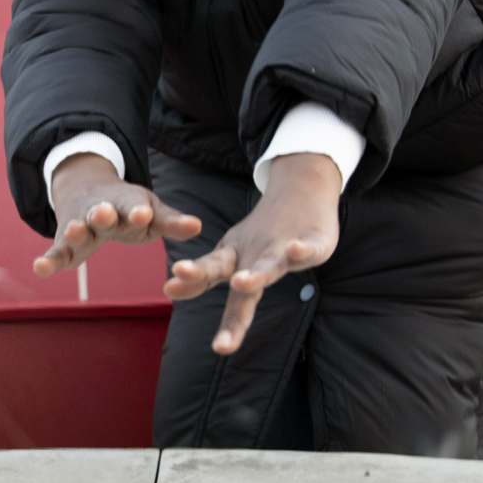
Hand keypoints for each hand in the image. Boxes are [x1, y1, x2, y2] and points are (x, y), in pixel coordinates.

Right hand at [35, 152, 202, 276]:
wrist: (89, 189)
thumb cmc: (129, 206)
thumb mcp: (151, 211)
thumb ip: (171, 222)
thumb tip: (198, 226)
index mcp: (128, 207)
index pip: (134, 209)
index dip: (139, 213)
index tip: (143, 213)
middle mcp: (103, 213)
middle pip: (103, 214)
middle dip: (104, 214)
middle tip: (105, 212)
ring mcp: (82, 227)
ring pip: (78, 230)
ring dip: (76, 230)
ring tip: (73, 230)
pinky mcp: (66, 244)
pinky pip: (57, 253)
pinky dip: (48, 261)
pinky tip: (39, 268)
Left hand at [165, 153, 341, 354]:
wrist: (302, 190)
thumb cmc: (261, 237)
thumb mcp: (229, 258)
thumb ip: (202, 279)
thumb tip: (167, 291)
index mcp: (234, 258)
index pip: (210, 272)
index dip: (192, 280)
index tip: (168, 289)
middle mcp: (255, 254)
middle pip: (231, 271)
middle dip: (207, 274)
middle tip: (181, 272)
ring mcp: (283, 248)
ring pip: (269, 265)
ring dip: (255, 274)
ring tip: (240, 282)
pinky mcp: (314, 242)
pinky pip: (309, 249)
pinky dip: (302, 250)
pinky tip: (295, 250)